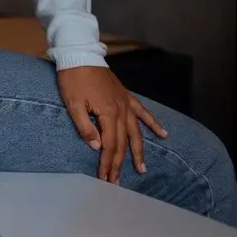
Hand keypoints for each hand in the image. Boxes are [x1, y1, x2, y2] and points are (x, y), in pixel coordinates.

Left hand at [58, 66, 168, 182]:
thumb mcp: (72, 103)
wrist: (80, 54)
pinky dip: (154, 123)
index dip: (107, 163)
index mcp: (108, 114)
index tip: (105, 179)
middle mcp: (122, 111)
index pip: (110, 145)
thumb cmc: (72, 79)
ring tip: (142, 168)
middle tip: (117, 182)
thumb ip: (85, 126)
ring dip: (139, 151)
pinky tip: (164, 134)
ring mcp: (126, 103)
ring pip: (136, 132)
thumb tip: (97, 147)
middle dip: (120, 164)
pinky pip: (143, 113)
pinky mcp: (126, 96)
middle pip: (123, 143)